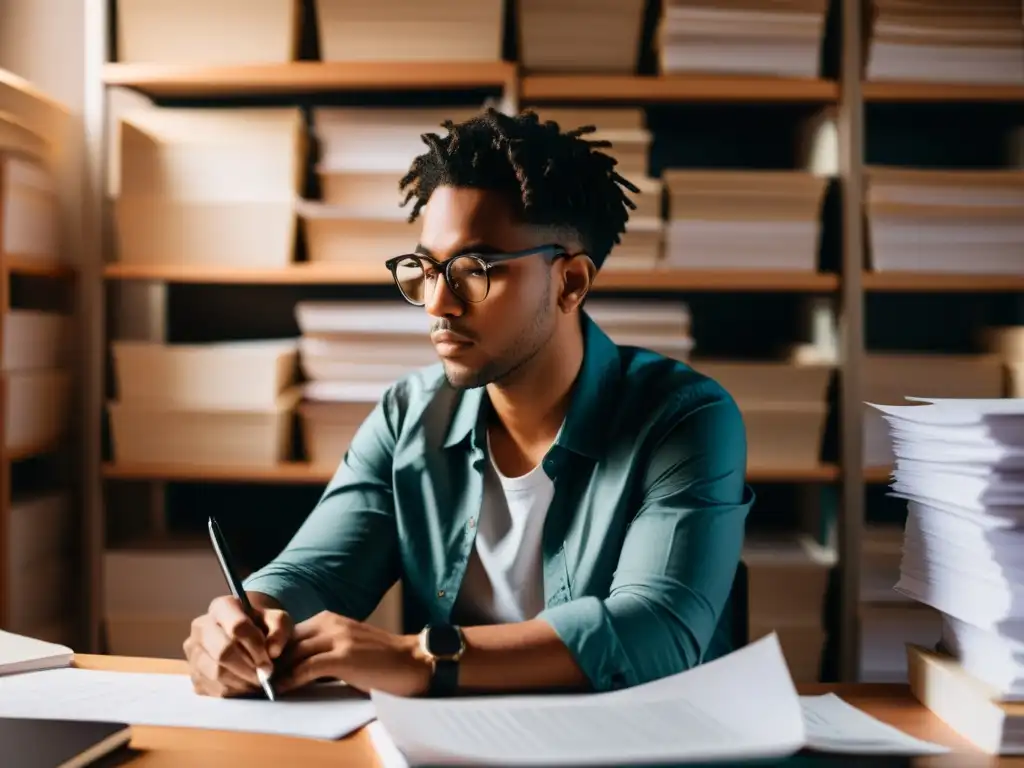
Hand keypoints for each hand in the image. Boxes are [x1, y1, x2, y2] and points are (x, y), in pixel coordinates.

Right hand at [183, 595, 292, 696]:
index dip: (255, 647)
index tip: (269, 662)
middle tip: (264, 677)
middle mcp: (201, 626)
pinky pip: (210, 688)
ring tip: (256, 683)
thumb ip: (279, 630)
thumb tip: (273, 652)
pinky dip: (232, 692)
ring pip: (215, 672)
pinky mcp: (192, 672)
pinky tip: (245, 687)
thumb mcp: (276, 620)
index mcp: (222, 607)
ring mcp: (193, 651)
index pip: (237, 627)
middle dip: (247, 668)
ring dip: (241, 682)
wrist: (243, 636)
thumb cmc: (261, 626)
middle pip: (223, 652)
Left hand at [274, 611, 428, 696]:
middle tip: (257, 680)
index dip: (274, 651)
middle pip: (287, 641)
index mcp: (330, 619)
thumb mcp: (346, 647)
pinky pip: (307, 667)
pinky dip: (290, 679)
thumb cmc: (381, 660)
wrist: (412, 662)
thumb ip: (322, 650)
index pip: (289, 632)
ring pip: (293, 652)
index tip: (263, 669)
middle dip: (270, 660)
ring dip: (276, 671)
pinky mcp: (344, 657)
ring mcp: (338, 638)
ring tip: (264, 687)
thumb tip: (292, 667)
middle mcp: (331, 623)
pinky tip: (281, 689)